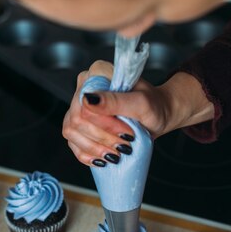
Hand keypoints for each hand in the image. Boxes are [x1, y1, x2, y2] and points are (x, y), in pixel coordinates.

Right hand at [62, 62, 213, 166]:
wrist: (159, 115)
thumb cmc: (153, 105)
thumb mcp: (141, 102)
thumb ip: (116, 100)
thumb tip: (88, 100)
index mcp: (96, 74)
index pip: (84, 103)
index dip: (103, 124)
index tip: (127, 133)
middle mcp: (83, 89)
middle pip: (76, 120)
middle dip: (102, 138)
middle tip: (124, 145)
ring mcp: (78, 108)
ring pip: (71, 133)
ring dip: (95, 149)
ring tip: (116, 153)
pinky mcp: (79, 126)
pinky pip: (73, 144)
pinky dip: (88, 155)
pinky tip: (103, 158)